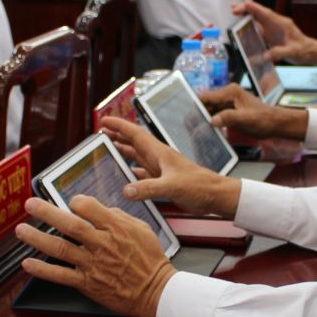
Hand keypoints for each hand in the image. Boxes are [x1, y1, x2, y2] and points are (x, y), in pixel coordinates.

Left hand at [16, 195, 176, 316]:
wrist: (156, 292)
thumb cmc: (150, 259)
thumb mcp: (142, 229)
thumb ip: (119, 217)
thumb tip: (98, 209)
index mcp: (116, 228)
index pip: (89, 208)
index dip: (76, 202)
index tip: (70, 202)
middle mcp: (102, 245)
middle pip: (70, 225)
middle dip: (47, 213)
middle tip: (29, 204)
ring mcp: (93, 265)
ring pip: (61, 249)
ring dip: (37, 239)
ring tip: (21, 230)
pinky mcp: (88, 283)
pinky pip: (61, 276)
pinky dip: (43, 270)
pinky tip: (27, 263)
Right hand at [100, 117, 241, 217]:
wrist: (215, 195)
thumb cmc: (199, 185)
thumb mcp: (171, 186)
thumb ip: (148, 188)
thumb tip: (126, 190)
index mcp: (159, 153)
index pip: (135, 134)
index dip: (119, 126)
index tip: (104, 121)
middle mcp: (158, 158)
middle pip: (134, 143)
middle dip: (118, 136)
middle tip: (102, 133)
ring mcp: (161, 170)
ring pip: (137, 157)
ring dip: (124, 153)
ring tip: (109, 150)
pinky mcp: (164, 182)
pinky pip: (143, 175)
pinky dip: (132, 174)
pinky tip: (125, 178)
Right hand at [200, 84, 309, 141]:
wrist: (276, 124)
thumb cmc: (264, 120)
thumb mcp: (246, 120)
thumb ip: (229, 118)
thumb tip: (212, 120)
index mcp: (230, 92)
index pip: (206, 96)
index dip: (196, 106)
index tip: (188, 116)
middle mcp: (228, 94)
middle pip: (206, 103)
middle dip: (198, 113)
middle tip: (189, 126)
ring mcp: (229, 102)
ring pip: (211, 109)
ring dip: (204, 118)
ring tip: (195, 129)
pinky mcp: (231, 110)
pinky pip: (217, 114)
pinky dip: (212, 121)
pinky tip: (207, 130)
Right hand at [229, 0, 316, 63]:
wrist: (310, 52)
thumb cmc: (303, 50)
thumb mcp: (293, 52)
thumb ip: (279, 53)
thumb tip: (264, 56)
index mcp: (282, 24)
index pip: (266, 14)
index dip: (255, 8)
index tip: (244, 4)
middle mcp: (276, 24)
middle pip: (259, 14)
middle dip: (247, 9)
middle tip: (233, 8)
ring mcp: (273, 29)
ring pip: (258, 19)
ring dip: (246, 15)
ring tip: (234, 11)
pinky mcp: (271, 35)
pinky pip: (258, 28)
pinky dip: (249, 25)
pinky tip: (241, 25)